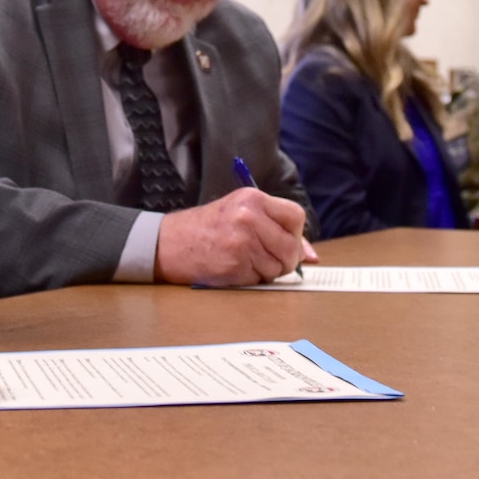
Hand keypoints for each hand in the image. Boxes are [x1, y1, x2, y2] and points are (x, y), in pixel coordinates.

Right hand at [155, 187, 318, 285]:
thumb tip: (310, 256)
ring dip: (265, 271)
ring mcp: (241, 241)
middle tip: (266, 259)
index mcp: (252, 198)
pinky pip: (259, 280)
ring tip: (243, 260)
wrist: (167, 243)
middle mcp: (249, 216)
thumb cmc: (205, 229)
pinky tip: (232, 268)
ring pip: (277, 267)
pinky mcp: (233, 264)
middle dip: (284, 260)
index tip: (286, 243)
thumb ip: (275, 228)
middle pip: (291, 246)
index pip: (296, 216)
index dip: (296, 235)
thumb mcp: (240, 213)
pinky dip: (250, 280)